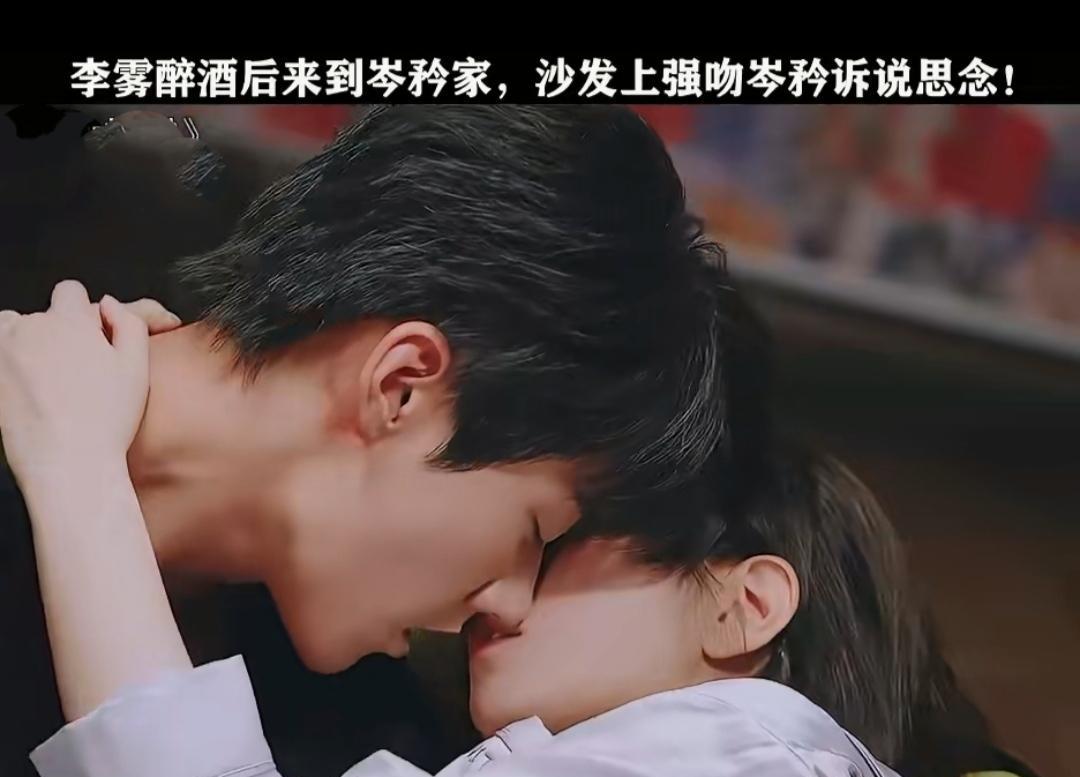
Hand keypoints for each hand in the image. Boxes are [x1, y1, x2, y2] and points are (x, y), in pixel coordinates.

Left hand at [0, 281, 178, 486]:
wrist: (68, 463)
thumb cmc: (106, 420)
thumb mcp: (136, 367)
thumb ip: (130, 322)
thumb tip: (107, 304)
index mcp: (69, 321)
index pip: (69, 291)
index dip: (82, 311)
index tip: (88, 335)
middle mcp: (30, 329)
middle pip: (40, 316)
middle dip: (56, 334)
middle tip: (76, 371)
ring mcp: (3, 352)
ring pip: (11, 331)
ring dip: (25, 343)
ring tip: (47, 378)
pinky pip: (0, 357)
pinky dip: (10, 366)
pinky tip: (29, 392)